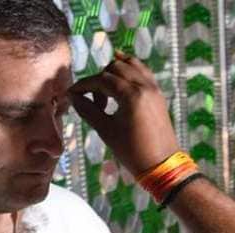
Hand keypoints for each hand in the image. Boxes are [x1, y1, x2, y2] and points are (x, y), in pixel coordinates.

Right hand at [69, 51, 179, 175]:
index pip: (102, 80)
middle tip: (93, 100)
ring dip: (115, 71)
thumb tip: (73, 97)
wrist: (162, 165)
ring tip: (104, 88)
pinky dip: (131, 70)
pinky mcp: (158, 94)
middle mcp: (145, 86)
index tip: (72, 93)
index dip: (84, 84)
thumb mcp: (106, 131)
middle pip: (116, 68)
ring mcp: (154, 89)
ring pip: (131, 65)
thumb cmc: (132, 151)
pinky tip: (120, 74)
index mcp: (132, 95)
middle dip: (100, 79)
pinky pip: (143, 73)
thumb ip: (88, 110)